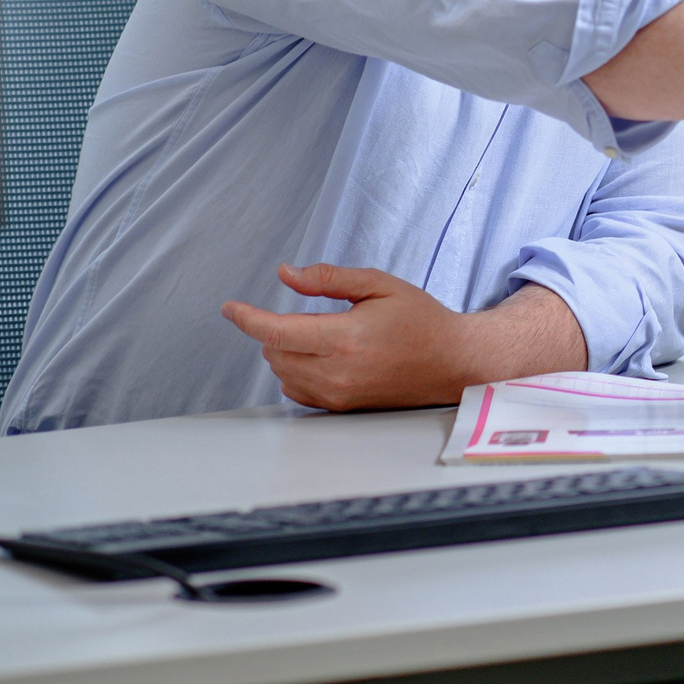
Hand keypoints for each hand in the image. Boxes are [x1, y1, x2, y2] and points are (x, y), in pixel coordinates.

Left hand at [220, 264, 582, 410]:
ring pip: (282, 373)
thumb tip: (287, 275)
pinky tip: (322, 357)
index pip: (276, 331)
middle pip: (274, 352)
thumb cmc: (421, 320)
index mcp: (345, 337)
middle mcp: (337, 372)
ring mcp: (337, 395)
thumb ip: (329, 279)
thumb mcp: (379, 285)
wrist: (452, 362)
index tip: (230, 308)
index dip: (247, 317)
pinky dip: (297, 371)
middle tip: (306, 315)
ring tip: (319, 336)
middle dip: (276, 330)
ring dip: (285, 351)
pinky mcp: (341, 408)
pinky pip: (297, 391)